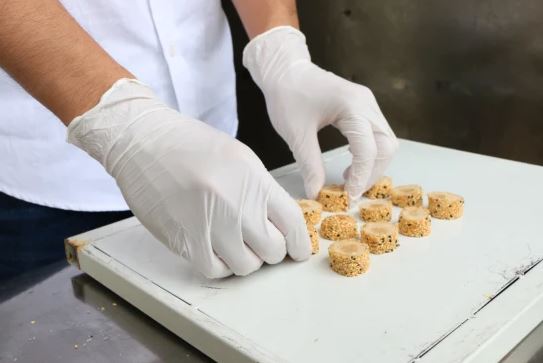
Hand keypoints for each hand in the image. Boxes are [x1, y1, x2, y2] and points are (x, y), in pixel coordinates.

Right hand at [67, 79, 310, 277]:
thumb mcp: (240, 158)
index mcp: (253, 179)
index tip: (299, 251)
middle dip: (271, 250)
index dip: (300, 243)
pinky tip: (216, 250)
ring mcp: (208, 223)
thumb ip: (263, 191)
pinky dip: (220, 265)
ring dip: (246, 259)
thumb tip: (281, 224)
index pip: (292, 223)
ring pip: (246, 265)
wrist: (143, 141)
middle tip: (261, 242)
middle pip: (273, 250)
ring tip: (235, 243)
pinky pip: (214, 269)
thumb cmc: (191, 145)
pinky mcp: (183, 239)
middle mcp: (234, 203)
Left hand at [243, 26, 398, 199]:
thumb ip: (309, 165)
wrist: (284, 70)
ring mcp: (367, 103)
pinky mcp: (363, 106)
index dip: (361, 176)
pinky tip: (351, 163)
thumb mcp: (296, 134)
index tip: (348, 196)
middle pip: (386, 146)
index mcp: (351, 106)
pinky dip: (370, 153)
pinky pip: (377, 134)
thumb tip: (316, 193)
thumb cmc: (288, 95)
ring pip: (385, 141)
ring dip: (373, 164)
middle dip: (372, 172)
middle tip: (351, 190)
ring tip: (350, 179)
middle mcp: (366, 103)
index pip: (368, 149)